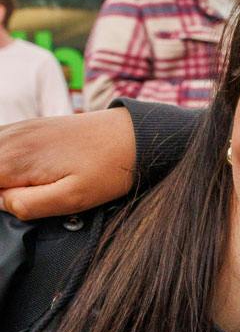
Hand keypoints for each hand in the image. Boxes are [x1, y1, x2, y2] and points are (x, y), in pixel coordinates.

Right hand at [0, 110, 137, 219]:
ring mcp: (17, 129)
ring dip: (2, 176)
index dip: (0, 198)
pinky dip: (4, 162)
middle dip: (1, 188)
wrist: (135, 134)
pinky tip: (24, 175)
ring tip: (28, 188)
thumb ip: (27, 204)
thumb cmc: (109, 168)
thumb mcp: (72, 198)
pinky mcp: (27, 127)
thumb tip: (0, 202)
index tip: (17, 201)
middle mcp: (9, 139)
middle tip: (26, 197)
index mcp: (13, 159)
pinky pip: (0, 144)